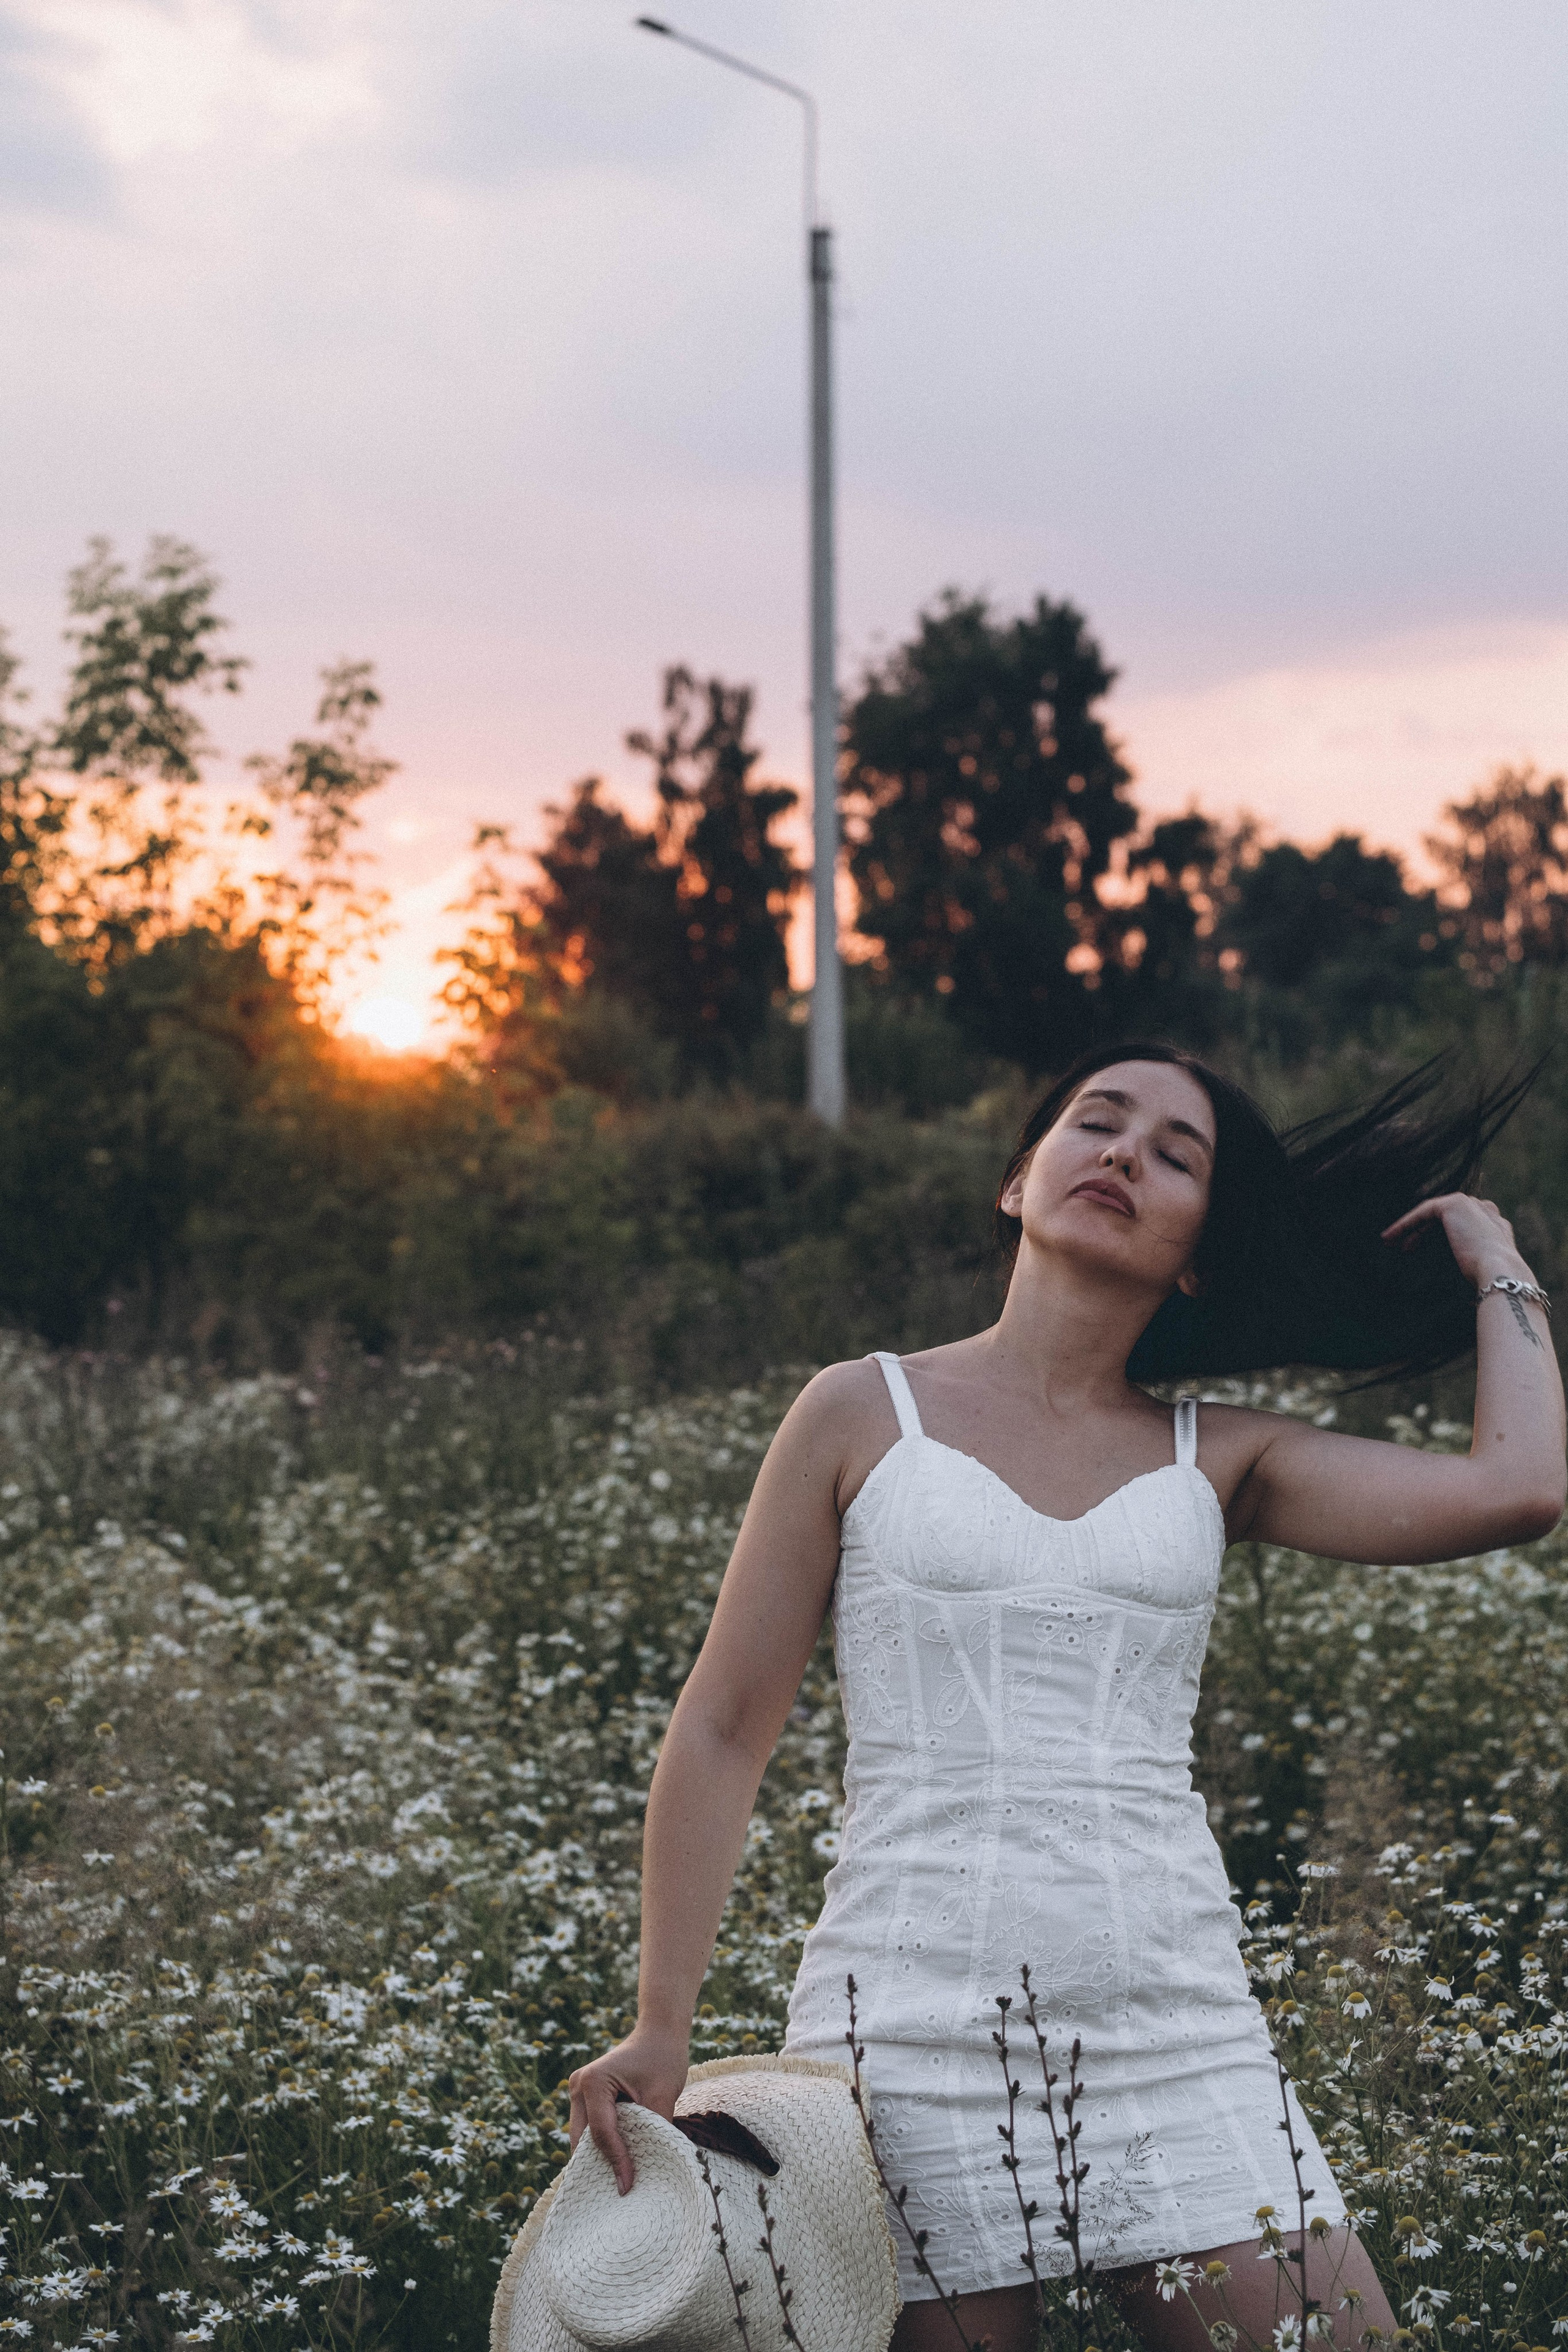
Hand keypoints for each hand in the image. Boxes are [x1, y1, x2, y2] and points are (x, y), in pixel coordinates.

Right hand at [566, 2023, 690, 2195]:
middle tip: (618, 2194)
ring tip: (617, 2182)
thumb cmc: (664, 2059)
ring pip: (583, 2137)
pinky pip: (589, 2128)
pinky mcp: (584, 2095)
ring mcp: (578, 2090)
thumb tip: (647, 2170)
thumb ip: (653, 2131)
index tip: (627, 2188)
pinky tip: (616, 2162)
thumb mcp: (662, 2096)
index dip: (616, 2163)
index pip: (602, 2133)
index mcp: (594, 2081)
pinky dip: (601, 2145)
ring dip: (598, 2157)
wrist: (659, 2033)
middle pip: (584, 2139)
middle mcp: (578, 2085)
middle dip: (599, 2166)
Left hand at [1381, 1192, 1533, 1289]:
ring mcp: (1472, 1204)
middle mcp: (1486, 1212)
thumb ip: (1470, 1271)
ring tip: (1389, 1242)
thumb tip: (1467, 1298)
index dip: (1439, 1236)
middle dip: (1422, 1232)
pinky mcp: (1455, 1204)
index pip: (1464, 1225)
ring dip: (1409, 1228)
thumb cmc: (1491, 1283)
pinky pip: (1423, 1212)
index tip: (1420, 1250)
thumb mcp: (1478, 1275)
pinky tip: (1390, 1236)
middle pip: (1446, 1218)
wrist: (1500, 1273)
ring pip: (1432, 1214)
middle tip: (1403, 1247)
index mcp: (1497, 1228)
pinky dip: (1405, 1223)